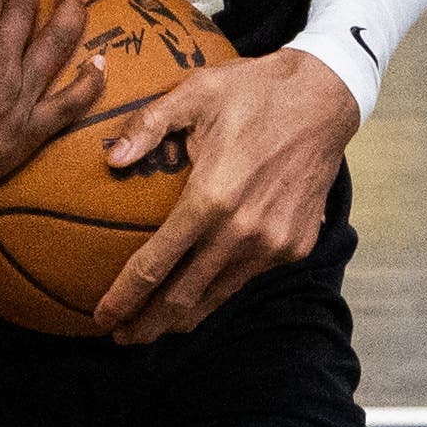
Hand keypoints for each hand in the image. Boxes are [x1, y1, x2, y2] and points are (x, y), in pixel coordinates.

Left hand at [92, 47, 359, 344]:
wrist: (325, 99)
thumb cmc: (255, 90)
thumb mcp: (195, 92)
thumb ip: (149, 126)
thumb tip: (111, 159)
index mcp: (212, 198)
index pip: (157, 263)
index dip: (125, 295)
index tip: (101, 316)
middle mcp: (244, 232)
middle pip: (185, 296)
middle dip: (148, 323)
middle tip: (120, 336)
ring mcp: (273, 244)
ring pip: (218, 296)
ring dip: (183, 317)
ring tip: (152, 328)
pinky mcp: (294, 246)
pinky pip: (247, 278)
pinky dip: (219, 292)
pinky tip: (199, 294)